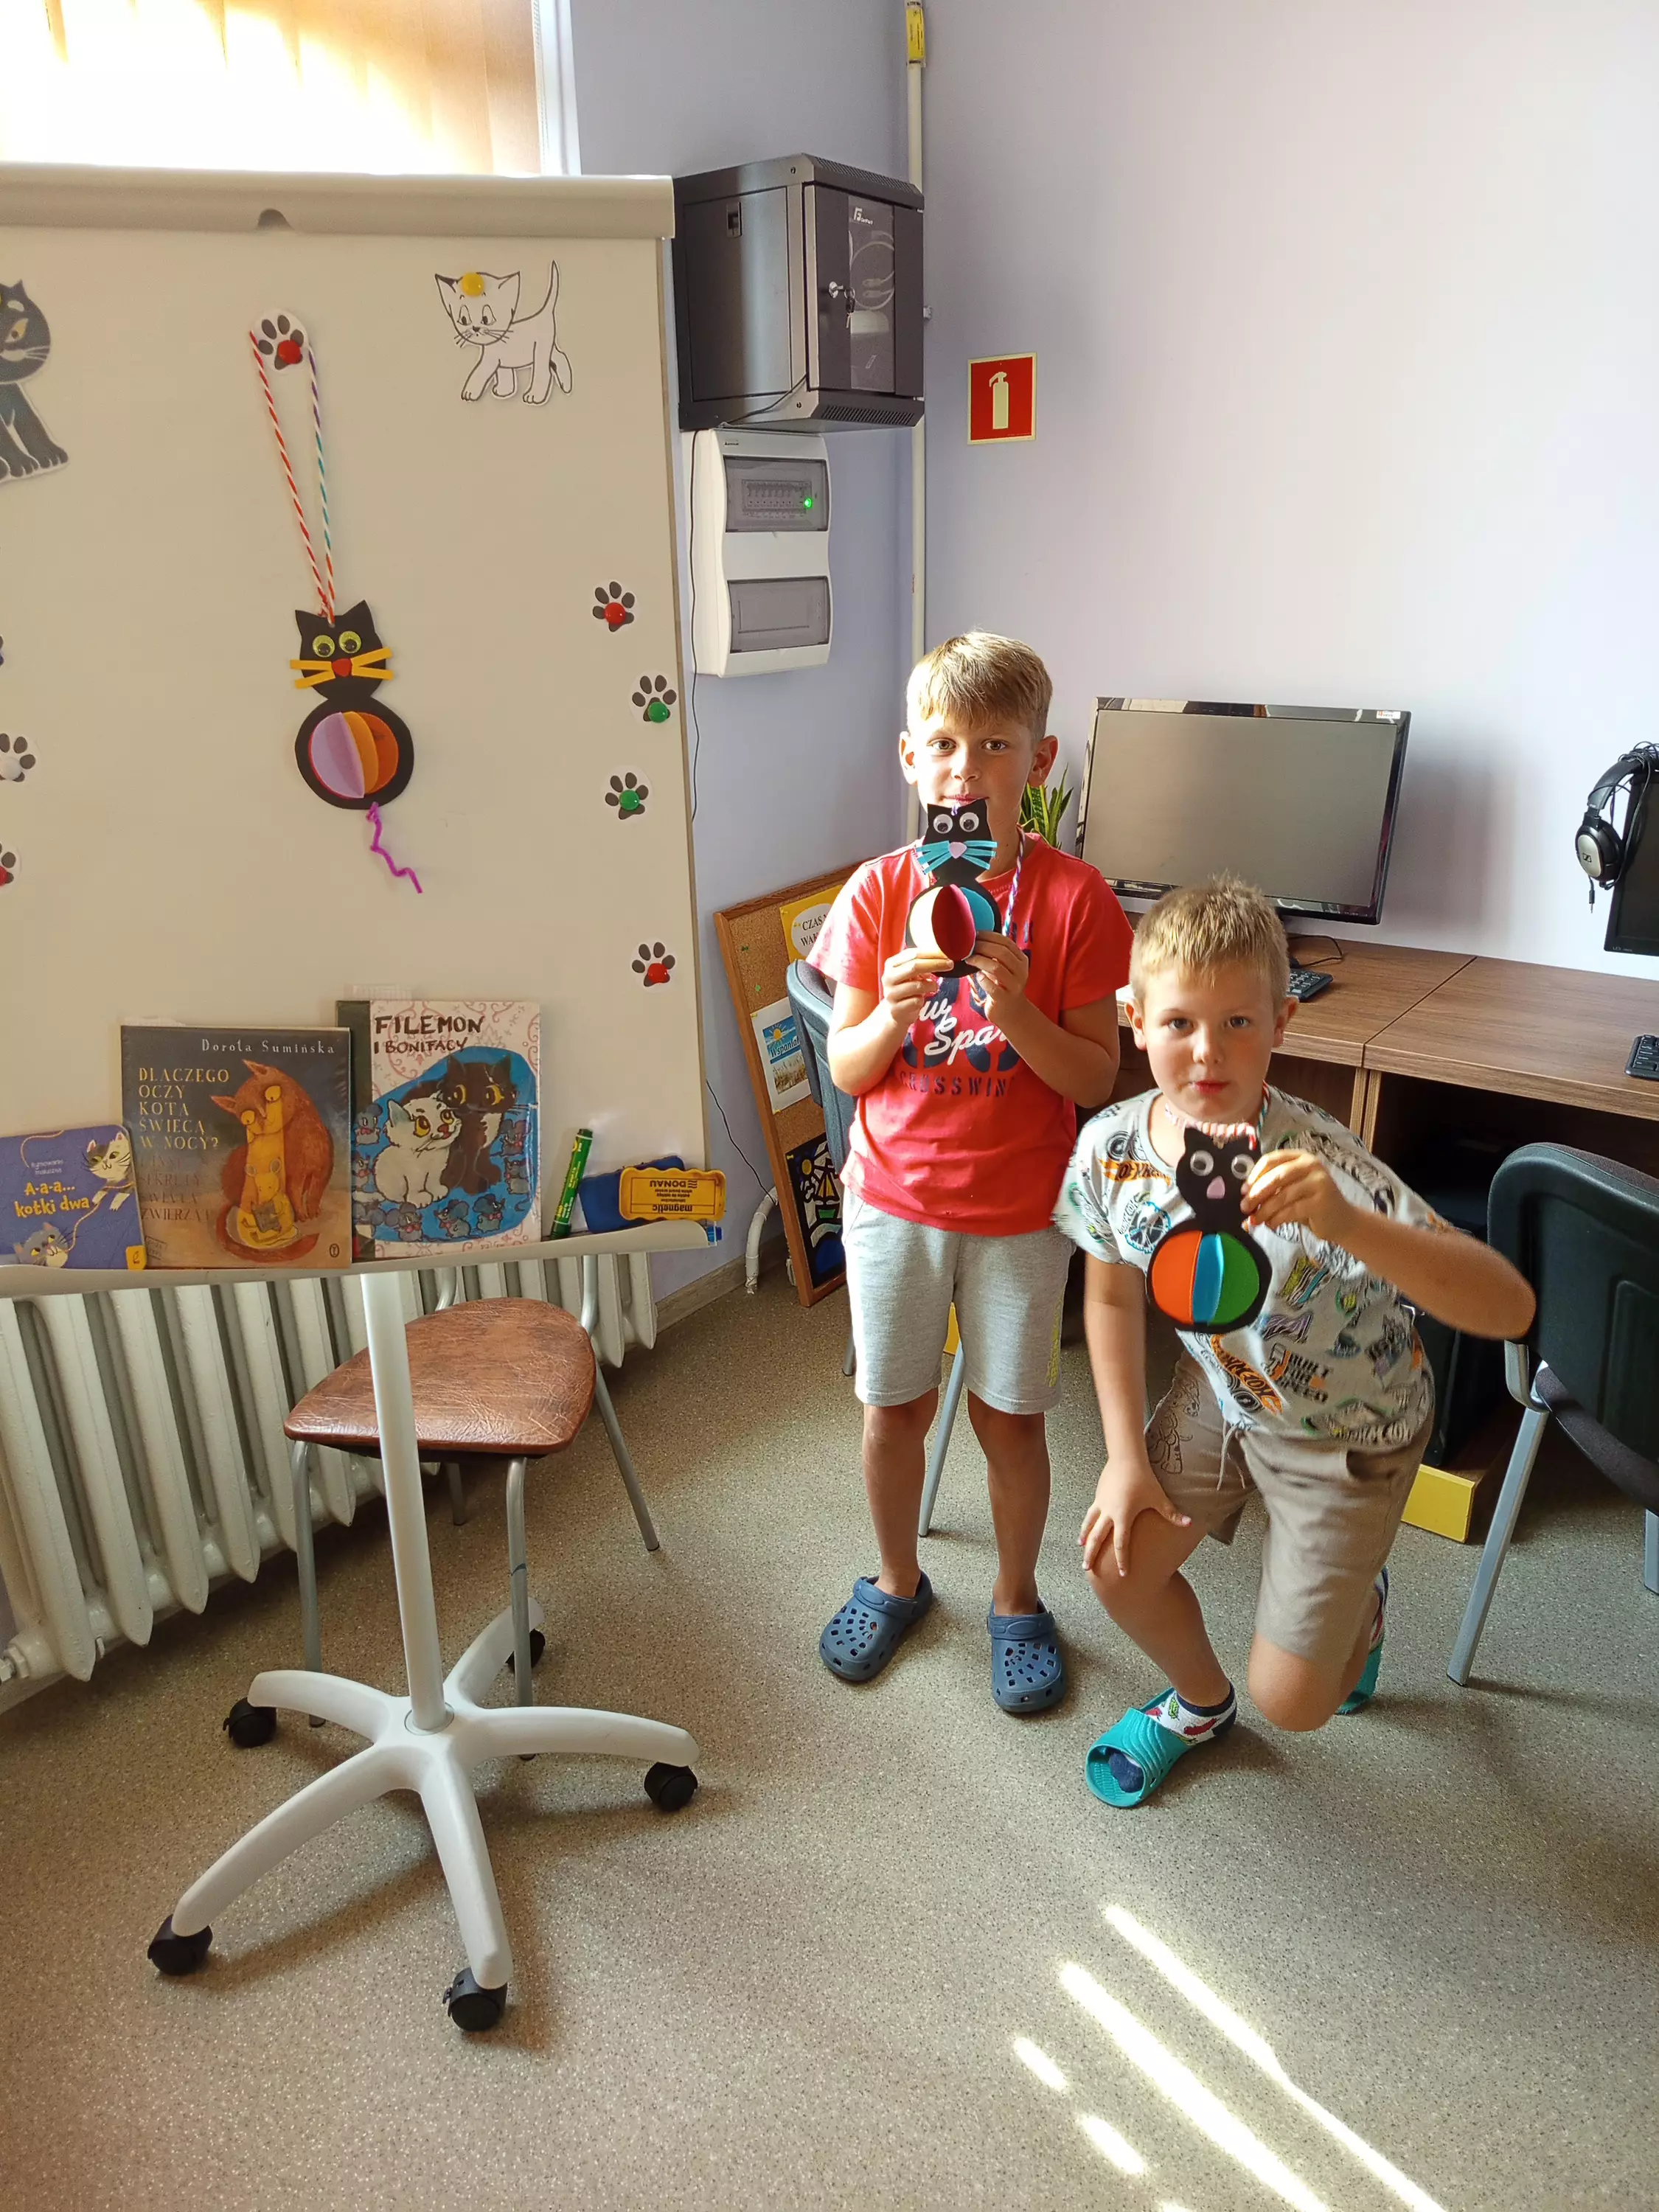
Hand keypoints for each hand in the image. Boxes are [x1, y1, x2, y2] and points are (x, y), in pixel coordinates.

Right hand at [880, 945, 948, 1028]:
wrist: (895, 1012)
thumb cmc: (906, 988)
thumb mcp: (909, 973)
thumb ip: (921, 963)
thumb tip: (942, 955)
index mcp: (891, 965)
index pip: (912, 954)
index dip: (931, 953)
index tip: (946, 954)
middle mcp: (888, 978)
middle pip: (914, 967)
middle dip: (935, 964)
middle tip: (950, 964)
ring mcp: (891, 994)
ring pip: (918, 985)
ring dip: (931, 985)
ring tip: (933, 987)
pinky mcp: (896, 1009)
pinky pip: (917, 1001)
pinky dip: (923, 999)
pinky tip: (921, 998)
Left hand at [966, 931, 1029, 1025]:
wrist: (1011, 1013)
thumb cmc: (1003, 986)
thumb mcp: (1003, 968)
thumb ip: (995, 954)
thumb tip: (975, 938)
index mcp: (1021, 960)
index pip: (1006, 942)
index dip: (989, 936)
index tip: (974, 934)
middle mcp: (1021, 971)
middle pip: (1002, 952)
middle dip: (982, 946)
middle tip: (968, 946)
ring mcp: (1014, 986)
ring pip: (996, 967)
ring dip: (979, 960)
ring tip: (968, 959)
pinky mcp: (1004, 998)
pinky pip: (992, 986)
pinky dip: (982, 979)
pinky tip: (977, 977)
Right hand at [1079, 1459, 1190, 1577]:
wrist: (1126, 1457)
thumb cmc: (1143, 1478)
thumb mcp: (1158, 1498)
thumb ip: (1172, 1513)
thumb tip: (1190, 1523)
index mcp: (1123, 1517)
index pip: (1121, 1544)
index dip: (1122, 1560)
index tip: (1121, 1574)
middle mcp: (1109, 1513)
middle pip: (1097, 1539)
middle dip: (1092, 1555)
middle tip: (1088, 1568)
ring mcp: (1101, 1504)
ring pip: (1089, 1525)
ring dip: (1085, 1538)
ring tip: (1081, 1547)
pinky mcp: (1098, 1495)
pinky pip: (1090, 1513)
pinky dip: (1086, 1523)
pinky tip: (1086, 1527)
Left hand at [1242, 1149, 1357, 1241]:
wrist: (1341, 1220)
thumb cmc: (1310, 1203)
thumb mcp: (1291, 1189)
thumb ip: (1272, 1189)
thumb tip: (1244, 1198)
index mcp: (1300, 1157)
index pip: (1271, 1160)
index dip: (1254, 1175)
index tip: (1244, 1190)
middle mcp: (1311, 1165)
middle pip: (1275, 1177)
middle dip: (1256, 1194)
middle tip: (1244, 1208)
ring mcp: (1318, 1182)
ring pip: (1282, 1196)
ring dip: (1264, 1210)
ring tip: (1255, 1220)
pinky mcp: (1321, 1201)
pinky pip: (1291, 1210)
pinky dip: (1277, 1219)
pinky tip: (1271, 1224)